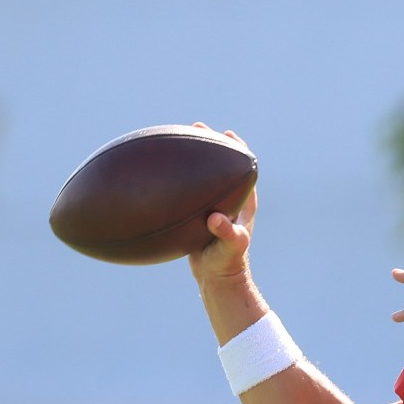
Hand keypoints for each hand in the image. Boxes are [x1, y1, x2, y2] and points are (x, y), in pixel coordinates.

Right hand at [187, 122, 257, 284]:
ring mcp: (213, 206)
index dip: (237, 149)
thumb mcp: (230, 248)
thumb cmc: (227, 262)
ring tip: (178, 138)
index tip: (227, 134)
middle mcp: (229, 200)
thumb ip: (227, 233)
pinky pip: (187, 190)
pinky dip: (177, 178)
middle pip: (221, 166)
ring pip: (203, 176)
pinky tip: (159, 172)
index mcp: (242, 202)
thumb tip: (216, 218)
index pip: (243, 169)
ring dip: (192, 158)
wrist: (216, 277)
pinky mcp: (197, 214)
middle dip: (212, 145)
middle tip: (197, 127)